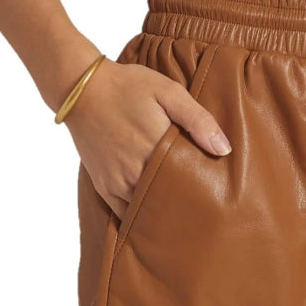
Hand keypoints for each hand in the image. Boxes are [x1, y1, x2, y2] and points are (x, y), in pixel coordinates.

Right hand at [63, 58, 231, 219]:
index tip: (215, 198)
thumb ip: (198, 120)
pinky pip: (125, 212)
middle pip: (168, 201)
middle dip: (185, 206)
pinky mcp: (104, 186)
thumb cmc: (128, 87)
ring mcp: (117, 182)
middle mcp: (135, 172)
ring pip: (147, 210)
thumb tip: (224, 150)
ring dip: (163, 213)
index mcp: (156, 150)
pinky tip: (154, 219)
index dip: (202, 194)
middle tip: (203, 212)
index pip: (187, 185)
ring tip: (182, 217)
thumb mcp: (169, 92)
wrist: (81, 88)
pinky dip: (140, 216)